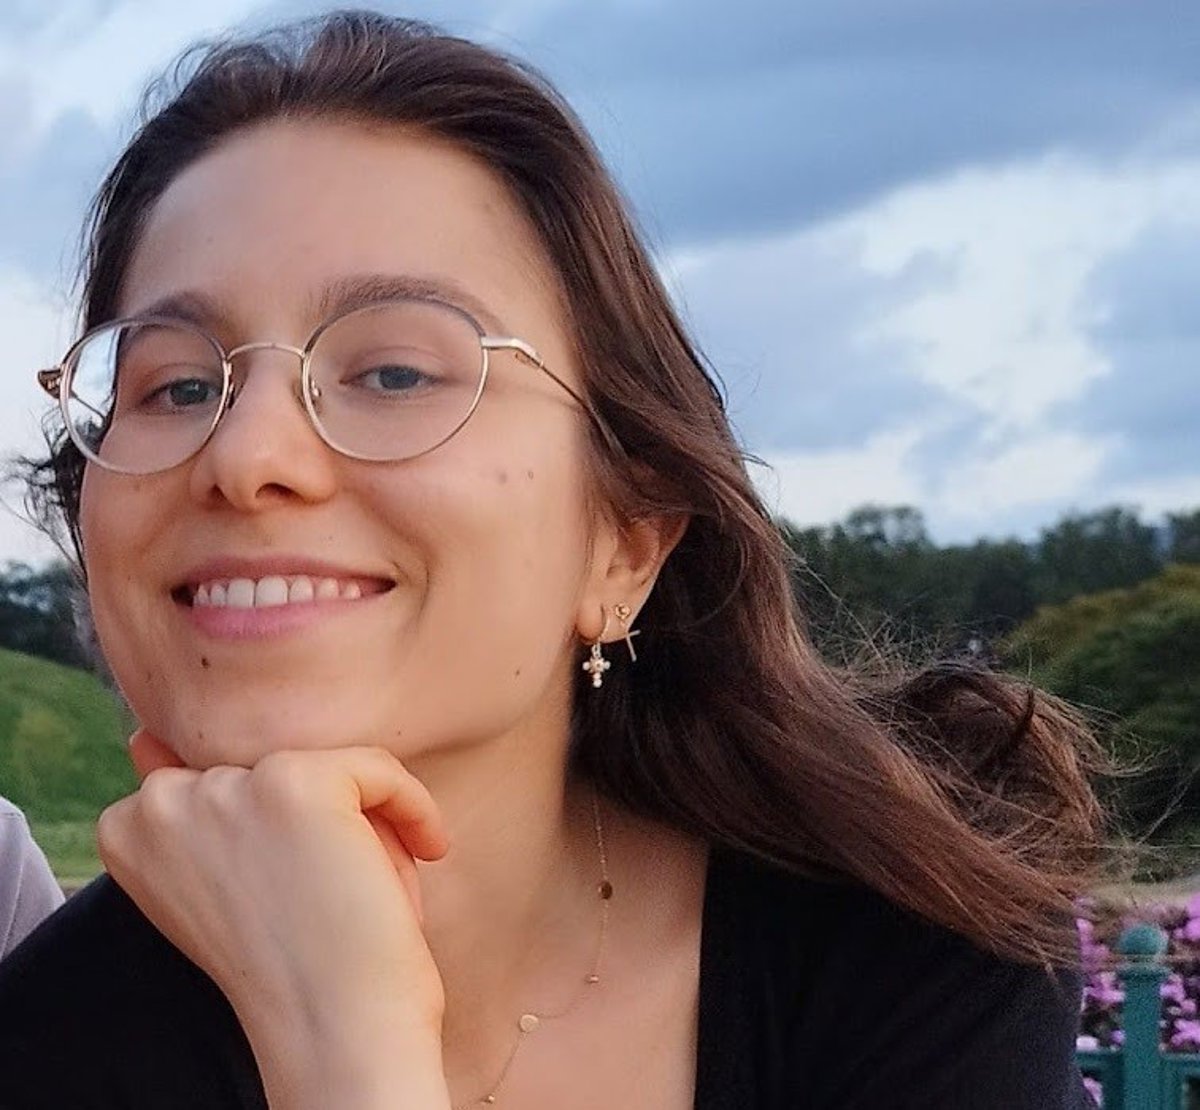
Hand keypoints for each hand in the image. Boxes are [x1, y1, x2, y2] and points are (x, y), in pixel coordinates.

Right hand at [98, 731, 451, 1109]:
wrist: (333, 1035)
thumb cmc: (289, 961)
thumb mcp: (220, 877)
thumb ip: (190, 803)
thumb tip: (146, 737)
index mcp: (128, 826)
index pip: (227, 776)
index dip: (277, 833)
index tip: (295, 888)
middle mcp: (162, 801)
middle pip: (280, 767)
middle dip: (319, 827)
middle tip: (329, 900)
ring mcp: (227, 789)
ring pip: (330, 768)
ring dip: (364, 825)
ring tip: (362, 889)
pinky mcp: (294, 783)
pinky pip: (378, 768)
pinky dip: (414, 809)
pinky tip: (425, 853)